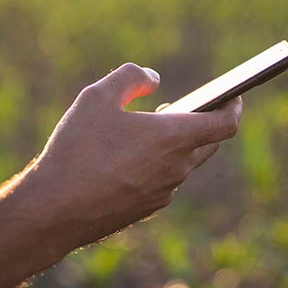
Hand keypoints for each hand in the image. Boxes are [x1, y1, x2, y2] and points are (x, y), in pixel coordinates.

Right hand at [24, 63, 242, 251]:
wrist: (54, 211)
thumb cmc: (77, 150)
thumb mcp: (97, 96)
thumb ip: (130, 77)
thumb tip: (153, 78)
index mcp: (174, 138)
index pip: (225, 124)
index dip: (233, 106)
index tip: (233, 95)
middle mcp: (177, 169)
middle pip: (207, 144)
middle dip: (200, 122)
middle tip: (178, 107)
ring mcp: (162, 193)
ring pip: (181, 164)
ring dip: (174, 145)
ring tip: (147, 129)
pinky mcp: (145, 210)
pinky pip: (161, 181)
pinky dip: (155, 165)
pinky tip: (127, 158)